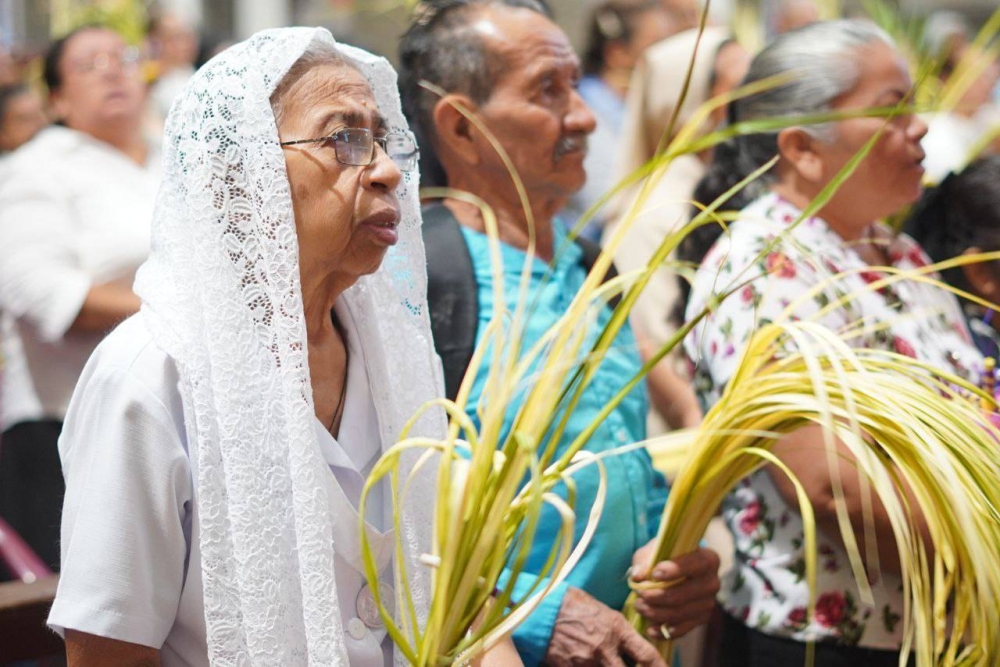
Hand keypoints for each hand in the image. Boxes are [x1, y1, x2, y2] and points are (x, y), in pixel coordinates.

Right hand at [543, 586, 666, 666]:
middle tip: (629, 665)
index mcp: (616, 628)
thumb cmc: (570, 603)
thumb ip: (617, 630)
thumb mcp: (601, 610)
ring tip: (604, 658)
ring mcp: (586, 661)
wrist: (537, 607)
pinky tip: (585, 660)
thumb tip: (630, 645)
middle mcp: (604, 648)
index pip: (647, 655)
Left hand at [630, 544, 720, 640]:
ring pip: (681, 613)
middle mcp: (712, 582)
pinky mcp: (701, 619)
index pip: (696, 564)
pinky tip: (650, 628)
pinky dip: (664, 631)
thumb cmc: (664, 557)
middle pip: (685, 594)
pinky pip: (683, 629)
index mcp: (707, 559)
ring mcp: (708, 603)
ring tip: (639, 606)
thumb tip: (637, 576)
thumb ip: (645, 561)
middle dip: (658, 596)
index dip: (675, 570)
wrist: (675, 571)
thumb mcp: (653, 552)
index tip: (654, 574)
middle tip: (639, 593)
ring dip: (656, 612)